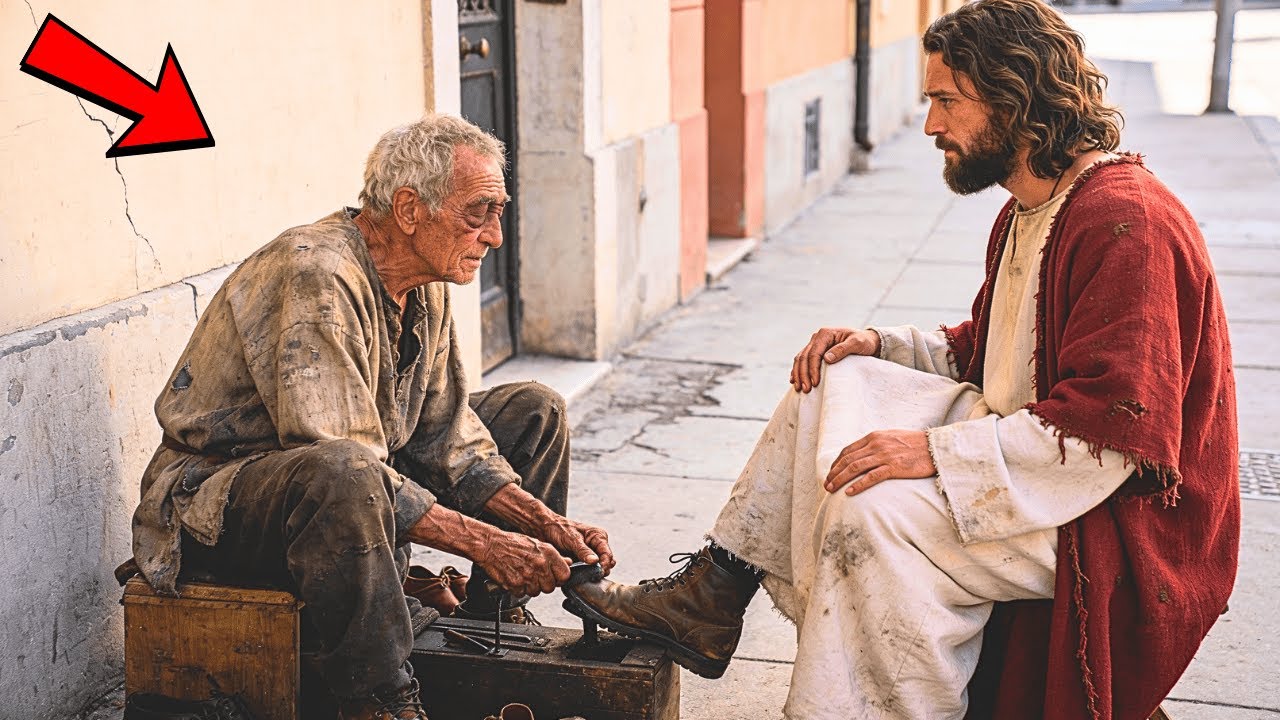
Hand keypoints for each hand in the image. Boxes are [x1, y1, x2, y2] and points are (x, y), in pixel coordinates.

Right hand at [403, 502, 568, 595]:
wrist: (491, 545)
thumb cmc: (512, 543)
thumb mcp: (537, 544)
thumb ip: (554, 556)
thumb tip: (567, 563)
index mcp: (548, 553)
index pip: (565, 575)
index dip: (559, 578)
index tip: (554, 577)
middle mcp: (540, 564)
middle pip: (551, 587)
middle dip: (544, 584)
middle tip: (535, 576)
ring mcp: (527, 575)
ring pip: (537, 592)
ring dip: (531, 587)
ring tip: (523, 574)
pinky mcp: (515, 584)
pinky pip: (522, 594)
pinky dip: (518, 589)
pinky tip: (515, 577)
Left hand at [537, 515, 616, 575]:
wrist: (545, 529)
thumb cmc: (559, 529)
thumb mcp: (572, 539)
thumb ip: (583, 551)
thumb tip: (595, 561)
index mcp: (598, 536)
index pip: (607, 554)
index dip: (605, 565)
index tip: (598, 573)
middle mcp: (596, 545)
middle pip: (606, 562)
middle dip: (601, 570)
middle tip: (592, 577)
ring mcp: (590, 553)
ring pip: (598, 567)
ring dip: (593, 573)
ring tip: (585, 577)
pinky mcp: (582, 560)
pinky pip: (588, 570)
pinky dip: (586, 574)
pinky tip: (580, 577)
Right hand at [790, 328, 880, 392]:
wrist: (866, 341)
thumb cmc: (864, 342)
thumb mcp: (858, 343)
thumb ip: (843, 349)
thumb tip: (826, 358)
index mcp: (825, 334)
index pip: (814, 353)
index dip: (812, 369)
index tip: (815, 383)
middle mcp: (817, 337)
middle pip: (804, 357)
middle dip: (803, 374)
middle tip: (806, 389)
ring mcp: (814, 344)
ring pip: (800, 359)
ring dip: (798, 374)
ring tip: (799, 388)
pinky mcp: (814, 351)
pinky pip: (801, 361)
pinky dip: (797, 371)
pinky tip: (795, 381)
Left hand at [824, 430, 934, 495]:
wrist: (935, 447)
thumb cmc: (916, 444)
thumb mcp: (892, 437)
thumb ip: (877, 443)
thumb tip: (864, 452)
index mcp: (874, 437)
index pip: (848, 450)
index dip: (836, 463)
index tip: (830, 472)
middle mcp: (876, 444)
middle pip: (848, 459)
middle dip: (834, 473)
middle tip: (826, 484)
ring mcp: (885, 456)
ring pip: (855, 468)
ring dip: (840, 479)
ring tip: (832, 489)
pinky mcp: (894, 467)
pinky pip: (871, 477)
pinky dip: (858, 485)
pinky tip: (850, 492)